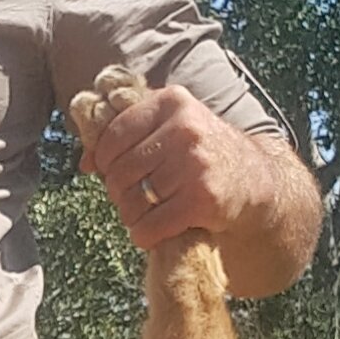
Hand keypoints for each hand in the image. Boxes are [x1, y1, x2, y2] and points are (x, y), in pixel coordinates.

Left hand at [80, 82, 278, 253]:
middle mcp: (185, 128)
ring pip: (132, 200)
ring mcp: (195, 164)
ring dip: (131, 216)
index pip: (114, 134)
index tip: (111, 171)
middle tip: (132, 198)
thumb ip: (130, 133)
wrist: (255, 181)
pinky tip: (152, 233)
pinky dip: (144, 235)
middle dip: (118, 191)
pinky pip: (150, 225)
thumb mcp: (173, 128)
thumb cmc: (204, 154)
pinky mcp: (203, 199)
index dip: (104, 159)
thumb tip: (84, 162)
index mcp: (172, 102)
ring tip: (145, 214)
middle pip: (120, 170)